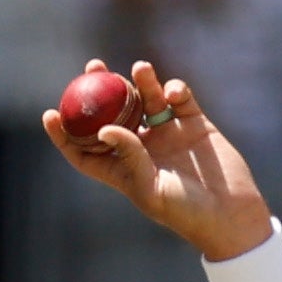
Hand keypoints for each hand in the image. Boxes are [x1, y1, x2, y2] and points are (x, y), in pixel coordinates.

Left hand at [41, 62, 276, 257]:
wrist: (231, 214)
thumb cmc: (187, 213)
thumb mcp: (151, 190)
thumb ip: (130, 158)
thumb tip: (104, 128)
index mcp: (123, 170)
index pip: (85, 150)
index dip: (65, 133)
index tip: (51, 113)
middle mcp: (142, 149)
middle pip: (113, 113)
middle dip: (100, 90)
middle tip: (92, 67)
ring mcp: (168, 134)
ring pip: (146, 99)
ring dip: (140, 82)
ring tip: (139, 69)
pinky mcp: (193, 124)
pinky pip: (178, 98)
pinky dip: (174, 89)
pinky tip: (173, 92)